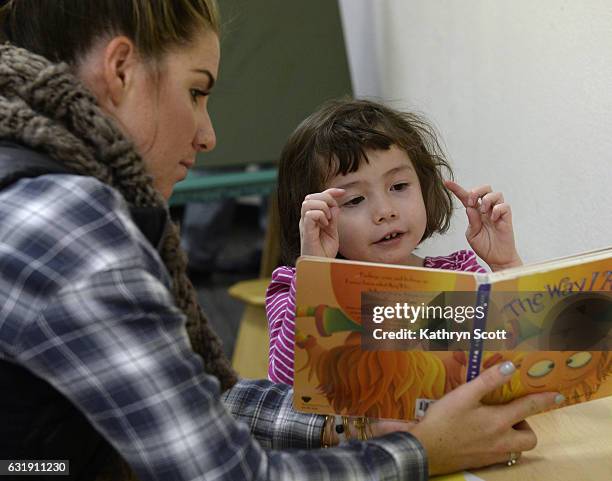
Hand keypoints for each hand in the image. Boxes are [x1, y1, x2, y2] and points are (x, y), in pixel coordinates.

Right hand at [299, 188, 343, 257]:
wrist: (320, 267)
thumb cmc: (324, 252)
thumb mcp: (332, 232)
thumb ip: (333, 219)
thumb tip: (335, 206)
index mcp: (311, 218)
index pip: (317, 197)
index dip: (330, 191)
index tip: (342, 192)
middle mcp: (305, 219)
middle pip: (311, 196)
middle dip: (326, 198)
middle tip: (333, 214)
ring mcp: (304, 225)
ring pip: (308, 202)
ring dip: (322, 207)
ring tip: (328, 221)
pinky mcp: (305, 231)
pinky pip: (310, 214)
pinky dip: (320, 216)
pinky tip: (325, 225)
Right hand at [410, 361, 562, 475]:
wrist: (426, 450)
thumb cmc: (444, 420)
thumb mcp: (464, 395)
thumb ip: (488, 380)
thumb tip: (510, 366)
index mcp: (499, 421)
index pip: (528, 408)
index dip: (544, 400)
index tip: (557, 396)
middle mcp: (502, 441)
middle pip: (530, 438)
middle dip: (526, 425)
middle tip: (509, 414)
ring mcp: (493, 455)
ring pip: (517, 449)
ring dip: (514, 437)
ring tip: (496, 425)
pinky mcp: (483, 462)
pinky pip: (503, 456)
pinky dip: (501, 446)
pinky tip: (483, 437)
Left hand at [445, 181, 521, 270]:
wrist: (496, 258)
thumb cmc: (484, 246)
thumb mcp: (472, 235)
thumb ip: (472, 221)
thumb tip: (470, 208)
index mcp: (475, 212)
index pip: (466, 197)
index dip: (456, 189)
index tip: (446, 183)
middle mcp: (487, 210)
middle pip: (485, 188)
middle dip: (476, 191)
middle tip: (472, 203)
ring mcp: (497, 213)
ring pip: (496, 194)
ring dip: (487, 200)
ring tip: (484, 212)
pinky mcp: (506, 218)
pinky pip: (504, 206)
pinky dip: (497, 209)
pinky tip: (493, 218)